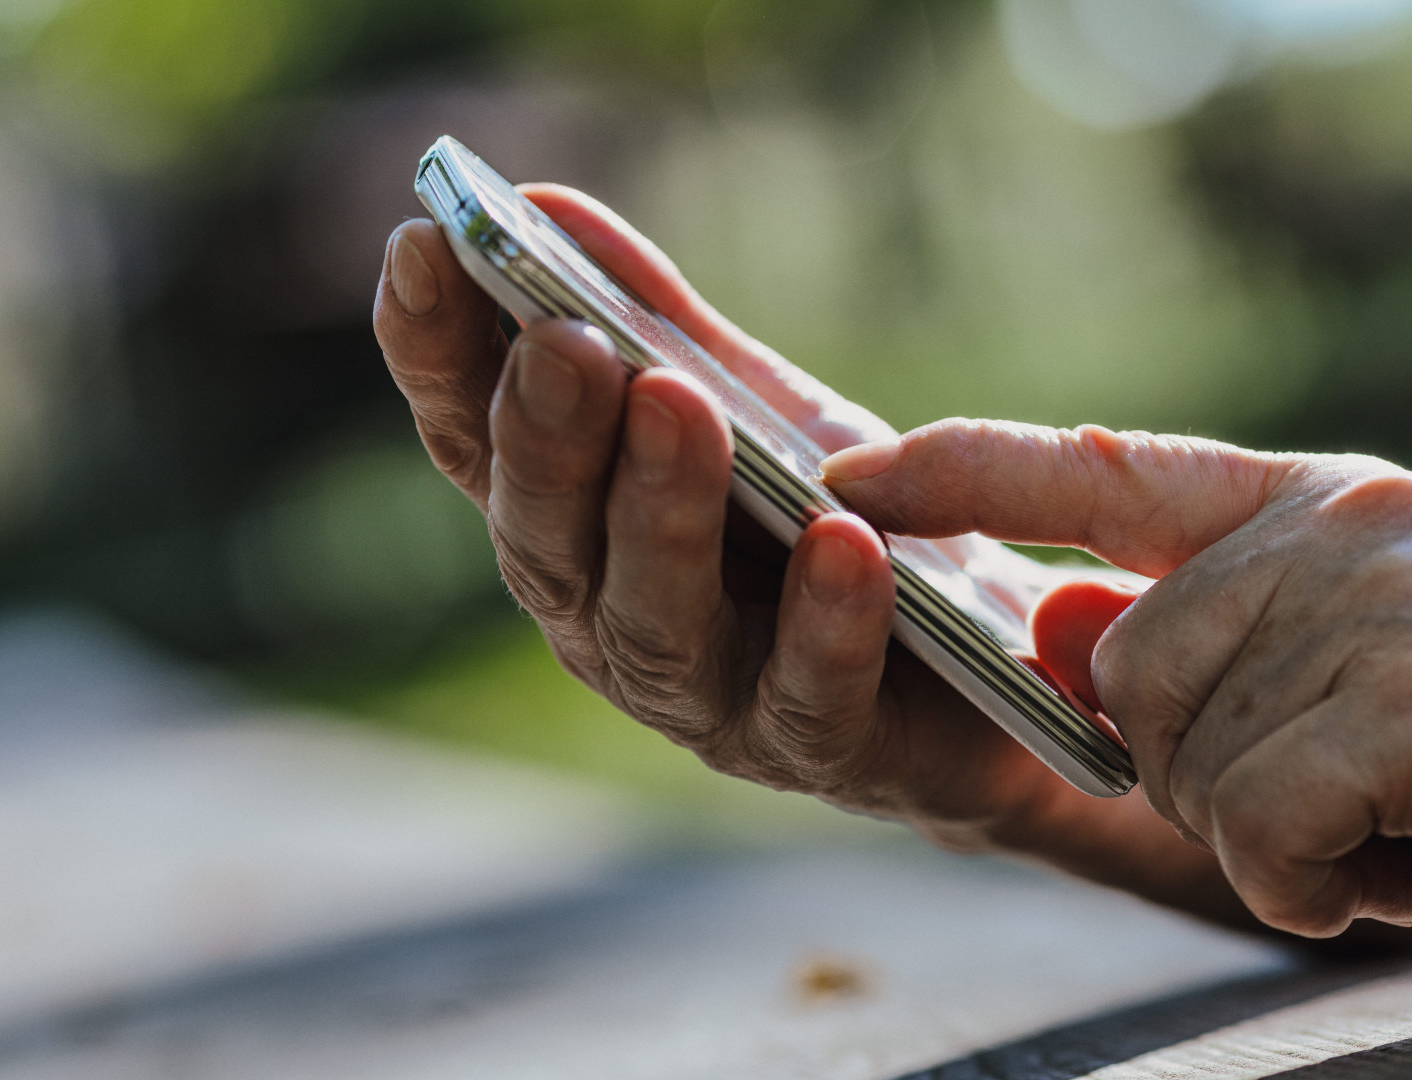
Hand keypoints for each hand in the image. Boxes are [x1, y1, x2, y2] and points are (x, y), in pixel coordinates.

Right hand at [373, 187, 1280, 926]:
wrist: (990, 667)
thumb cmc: (841, 526)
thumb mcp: (755, 412)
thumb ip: (657, 325)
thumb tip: (546, 207)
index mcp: (579, 532)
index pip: (475, 444)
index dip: (435, 355)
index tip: (421, 246)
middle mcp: (611, 624)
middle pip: (547, 541)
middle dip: (547, 437)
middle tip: (565, 341)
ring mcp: (710, 701)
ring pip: (654, 624)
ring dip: (659, 513)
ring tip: (675, 405)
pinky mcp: (824, 750)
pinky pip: (810, 694)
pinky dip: (822, 620)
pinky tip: (841, 539)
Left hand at [826, 420, 1411, 1002]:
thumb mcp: (1336, 703)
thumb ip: (1198, 654)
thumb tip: (1052, 626)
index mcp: (1323, 506)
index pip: (1104, 467)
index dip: (964, 471)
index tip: (846, 476)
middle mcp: (1351, 525)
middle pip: (1126, 672)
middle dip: (1209, 778)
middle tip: (1350, 803)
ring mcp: (1393, 601)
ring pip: (1188, 760)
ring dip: (1276, 841)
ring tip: (1403, 829)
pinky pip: (1263, 820)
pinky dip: (1320, 883)